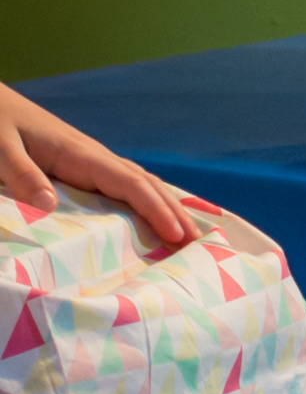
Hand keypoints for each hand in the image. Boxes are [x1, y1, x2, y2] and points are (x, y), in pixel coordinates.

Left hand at [0, 82, 192, 245]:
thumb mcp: (0, 151)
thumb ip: (23, 175)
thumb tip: (51, 207)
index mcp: (80, 154)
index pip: (130, 183)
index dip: (156, 209)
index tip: (176, 234)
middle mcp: (93, 156)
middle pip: (145, 183)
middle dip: (174, 210)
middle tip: (198, 242)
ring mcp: (91, 160)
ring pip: (139, 183)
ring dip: (165, 205)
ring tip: (187, 233)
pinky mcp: (83, 166)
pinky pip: (123, 185)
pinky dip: (147, 199)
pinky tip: (155, 213)